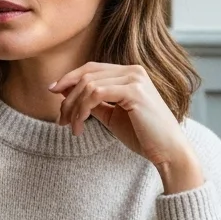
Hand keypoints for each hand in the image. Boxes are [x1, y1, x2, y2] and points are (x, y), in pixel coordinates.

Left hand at [49, 62, 204, 193]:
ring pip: (88, 85)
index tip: (53, 92)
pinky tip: (80, 126)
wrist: (168, 151)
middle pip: (86, 75)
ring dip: (73, 108)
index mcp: (129, 73)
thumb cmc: (143, 135)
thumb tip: (65, 94)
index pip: (91, 68)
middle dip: (68, 97)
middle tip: (60, 120)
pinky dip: (82, 110)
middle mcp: (133, 70)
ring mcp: (135, 79)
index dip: (69, 78)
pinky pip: (96, 94)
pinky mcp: (134, 91)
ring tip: (71, 128)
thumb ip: (92, 102)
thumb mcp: (112, 115)